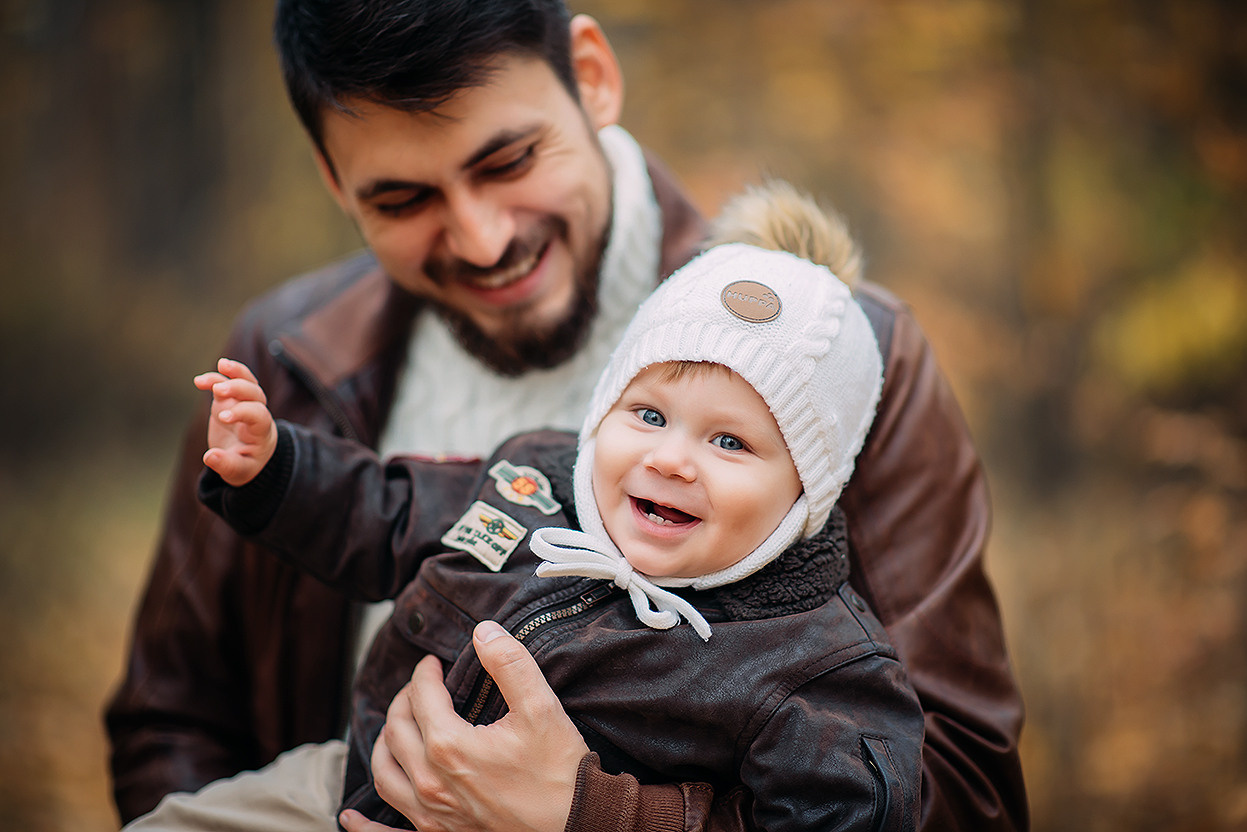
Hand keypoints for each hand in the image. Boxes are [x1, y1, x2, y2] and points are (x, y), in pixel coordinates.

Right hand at [192, 357, 277, 486]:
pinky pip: (227, 382)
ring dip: (235, 371)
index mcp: (261, 431)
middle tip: (219, 390)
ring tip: (221, 364)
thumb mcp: (239, 471)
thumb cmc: (246, 463)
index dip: (242, 412)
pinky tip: (199, 381)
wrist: (250, 454)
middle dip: (239, 388)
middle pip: (256, 393)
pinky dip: (216, 378)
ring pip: (247, 381)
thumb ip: (226, 465)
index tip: (223, 418)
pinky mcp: (230, 400)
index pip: (258, 415)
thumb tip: (208, 457)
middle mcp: (256, 412)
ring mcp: (243, 403)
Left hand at [368, 620, 589, 831]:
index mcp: (450, 747)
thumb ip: (510, 663)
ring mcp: (430, 816)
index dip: (425, 673)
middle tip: (421, 687)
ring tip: (398, 728)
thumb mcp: (541, 708)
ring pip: (384, 773)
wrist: (577, 826)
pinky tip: (349, 817)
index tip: (434, 663)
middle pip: (397, 730)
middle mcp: (431, 783)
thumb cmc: (560, 773)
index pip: (421, 697)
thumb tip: (483, 631)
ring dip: (385, 744)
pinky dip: (363, 825)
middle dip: (405, 700)